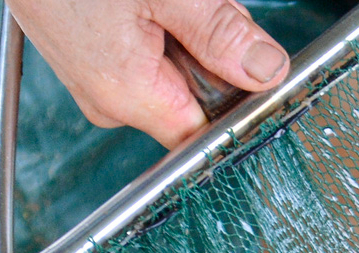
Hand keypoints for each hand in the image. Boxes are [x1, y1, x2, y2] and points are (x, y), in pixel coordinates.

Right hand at [11, 0, 290, 147]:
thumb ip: (219, 33)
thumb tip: (268, 71)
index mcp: (126, 92)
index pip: (207, 134)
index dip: (239, 103)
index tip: (253, 64)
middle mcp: (108, 101)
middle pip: (193, 99)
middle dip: (210, 53)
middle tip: (195, 6)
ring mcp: (95, 82)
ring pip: (172, 72)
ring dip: (185, 34)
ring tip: (164, 1)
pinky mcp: (90, 59)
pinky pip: (144, 55)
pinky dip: (159, 26)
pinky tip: (149, 3)